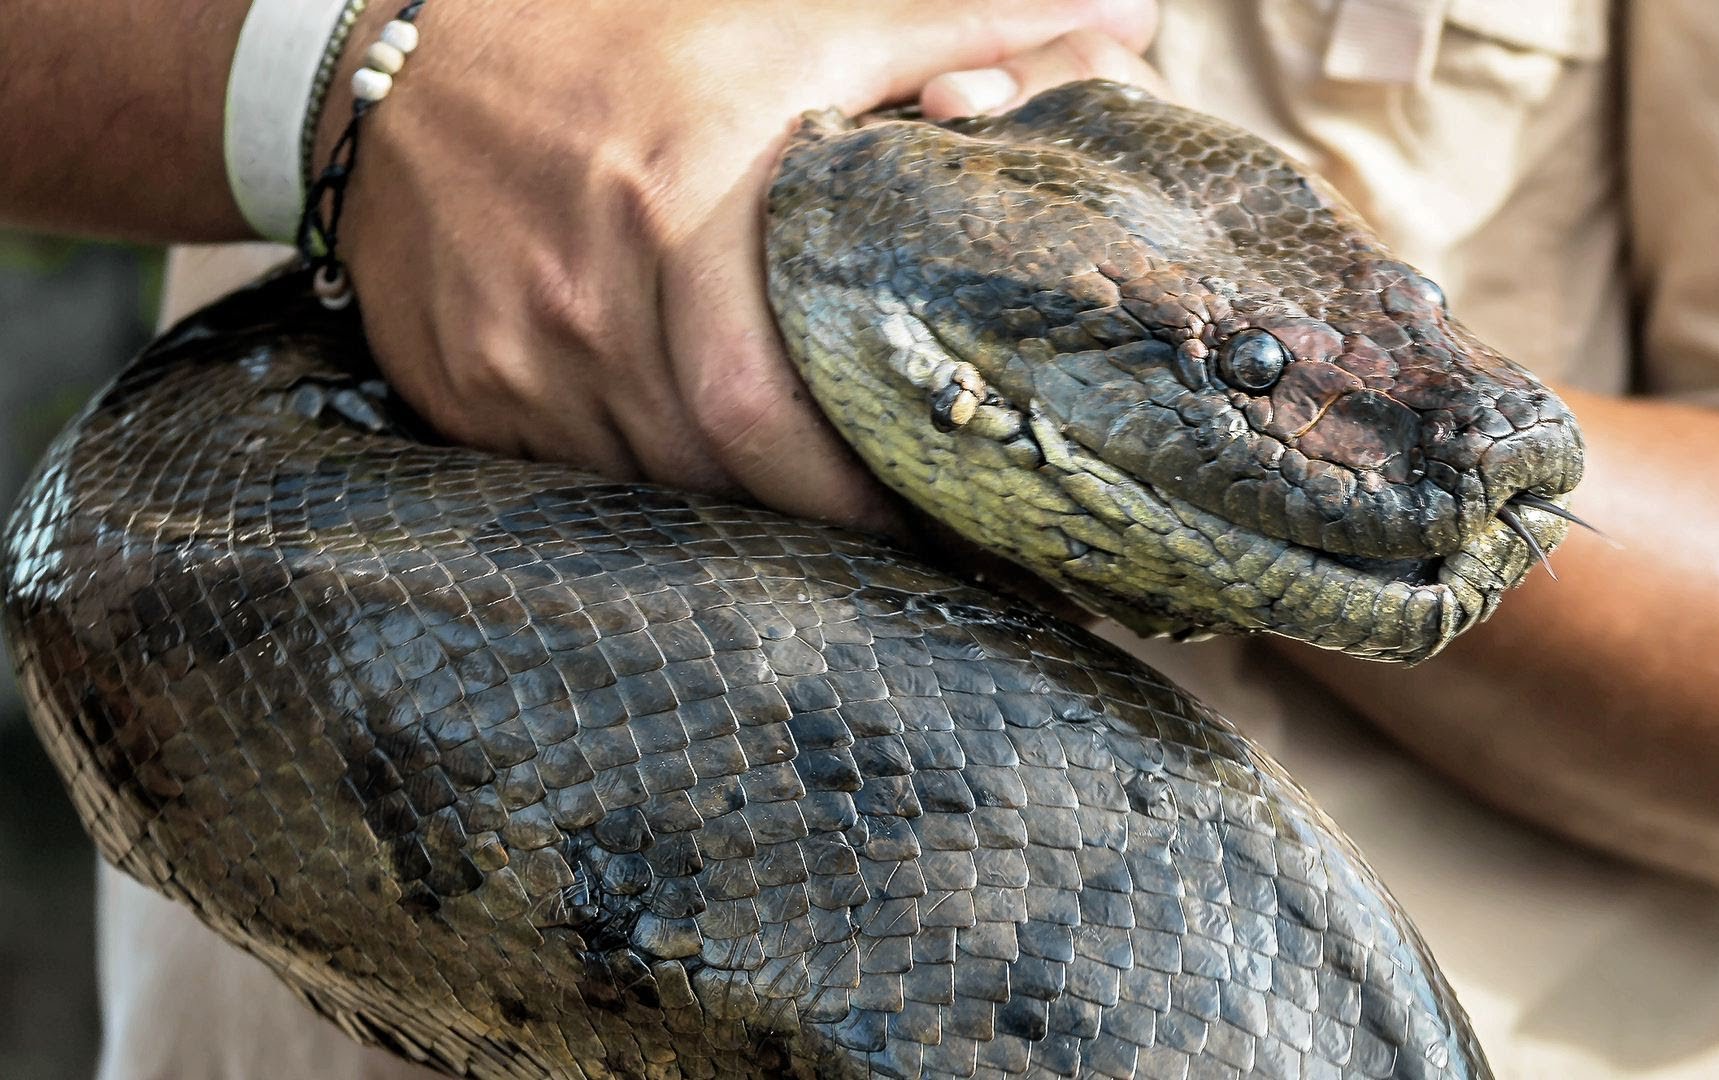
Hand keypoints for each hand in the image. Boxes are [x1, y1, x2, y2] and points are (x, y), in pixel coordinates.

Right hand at [321, 0, 1166, 533]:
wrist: (389, 63)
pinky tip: (693, 457)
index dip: (856, 492)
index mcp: (674, 211)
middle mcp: (584, 309)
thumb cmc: (609, 35)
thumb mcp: (790, 16)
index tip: (936, 514)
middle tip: (897, 525)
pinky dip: (650, 477)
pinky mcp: (461, 396)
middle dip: (815, 515)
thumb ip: (956, 26)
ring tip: (809, 497)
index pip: (768, 414)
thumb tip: (1125, 13)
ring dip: (737, 503)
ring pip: (653, 486)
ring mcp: (512, 366)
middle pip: (717, 472)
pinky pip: (576, 476)